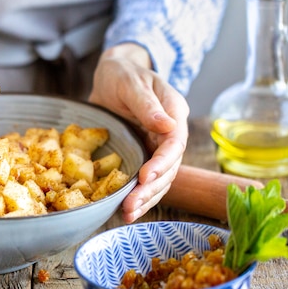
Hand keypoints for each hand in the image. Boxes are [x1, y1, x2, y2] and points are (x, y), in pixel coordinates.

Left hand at [89, 43, 188, 222]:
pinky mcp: (143, 155)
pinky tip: (126, 210)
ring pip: (160, 179)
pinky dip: (138, 196)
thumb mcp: (131, 82)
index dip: (162, 163)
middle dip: (151, 189)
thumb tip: (167, 125)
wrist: (112, 75)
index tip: (146, 177)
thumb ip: (147, 104)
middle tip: (130, 206)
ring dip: (145, 199)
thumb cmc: (123, 74)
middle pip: (169, 168)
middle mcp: (170, 133)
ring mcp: (157, 146)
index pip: (175, 143)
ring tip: (127, 214)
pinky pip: (146, 180)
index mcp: (174, 112)